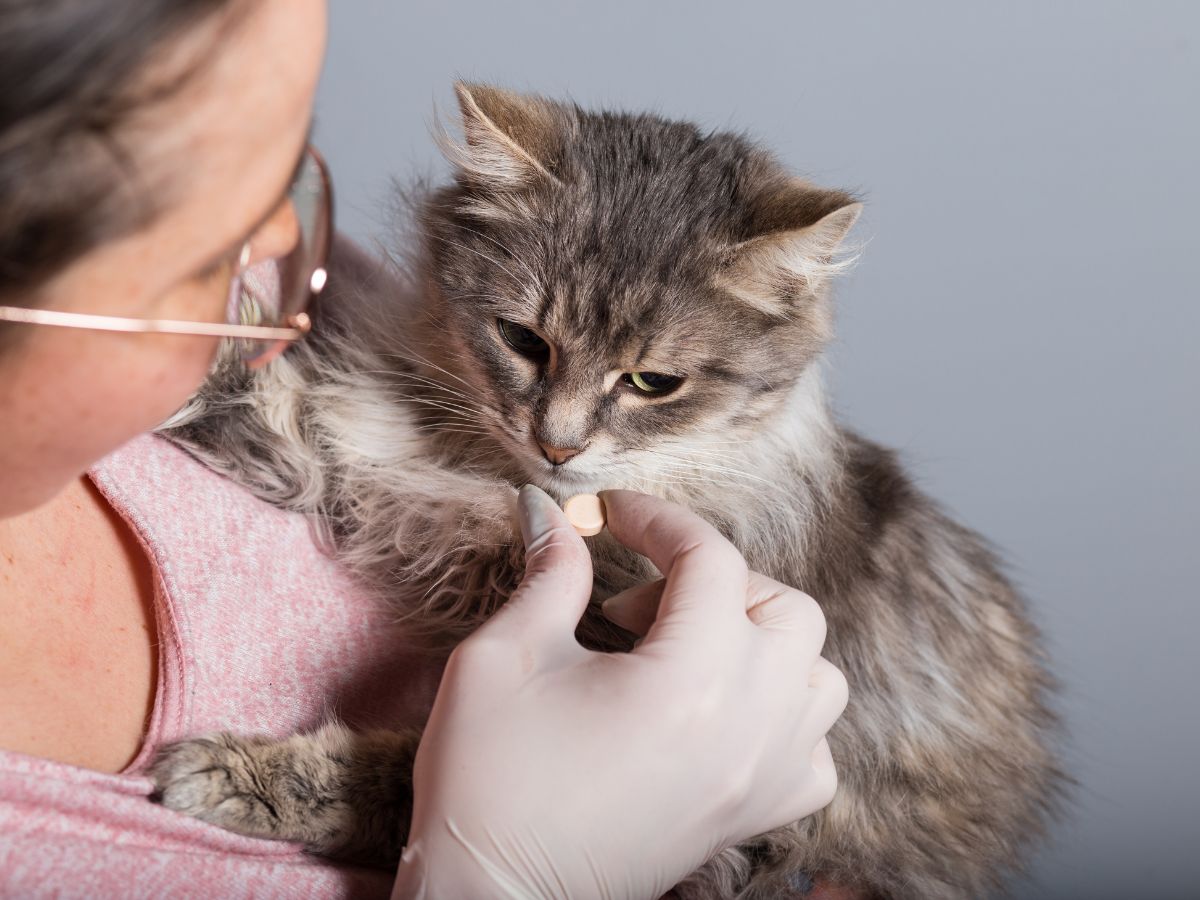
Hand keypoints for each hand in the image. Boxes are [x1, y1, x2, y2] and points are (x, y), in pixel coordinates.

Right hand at [393, 486, 847, 899]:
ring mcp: (761, 779)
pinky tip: (720, 712)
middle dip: (717, 580)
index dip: (657, 519)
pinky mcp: (751, 818)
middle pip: (787, 608)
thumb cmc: (490, 782)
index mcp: (692, 680)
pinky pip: (813, 752)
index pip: (710, 560)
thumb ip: (547, 576)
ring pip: (818, 676)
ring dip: (762, 641)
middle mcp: (749, 728)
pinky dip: (784, 715)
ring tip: (687, 648)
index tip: (610, 512)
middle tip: (639, 602)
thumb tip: (552, 515)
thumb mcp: (505, 658)